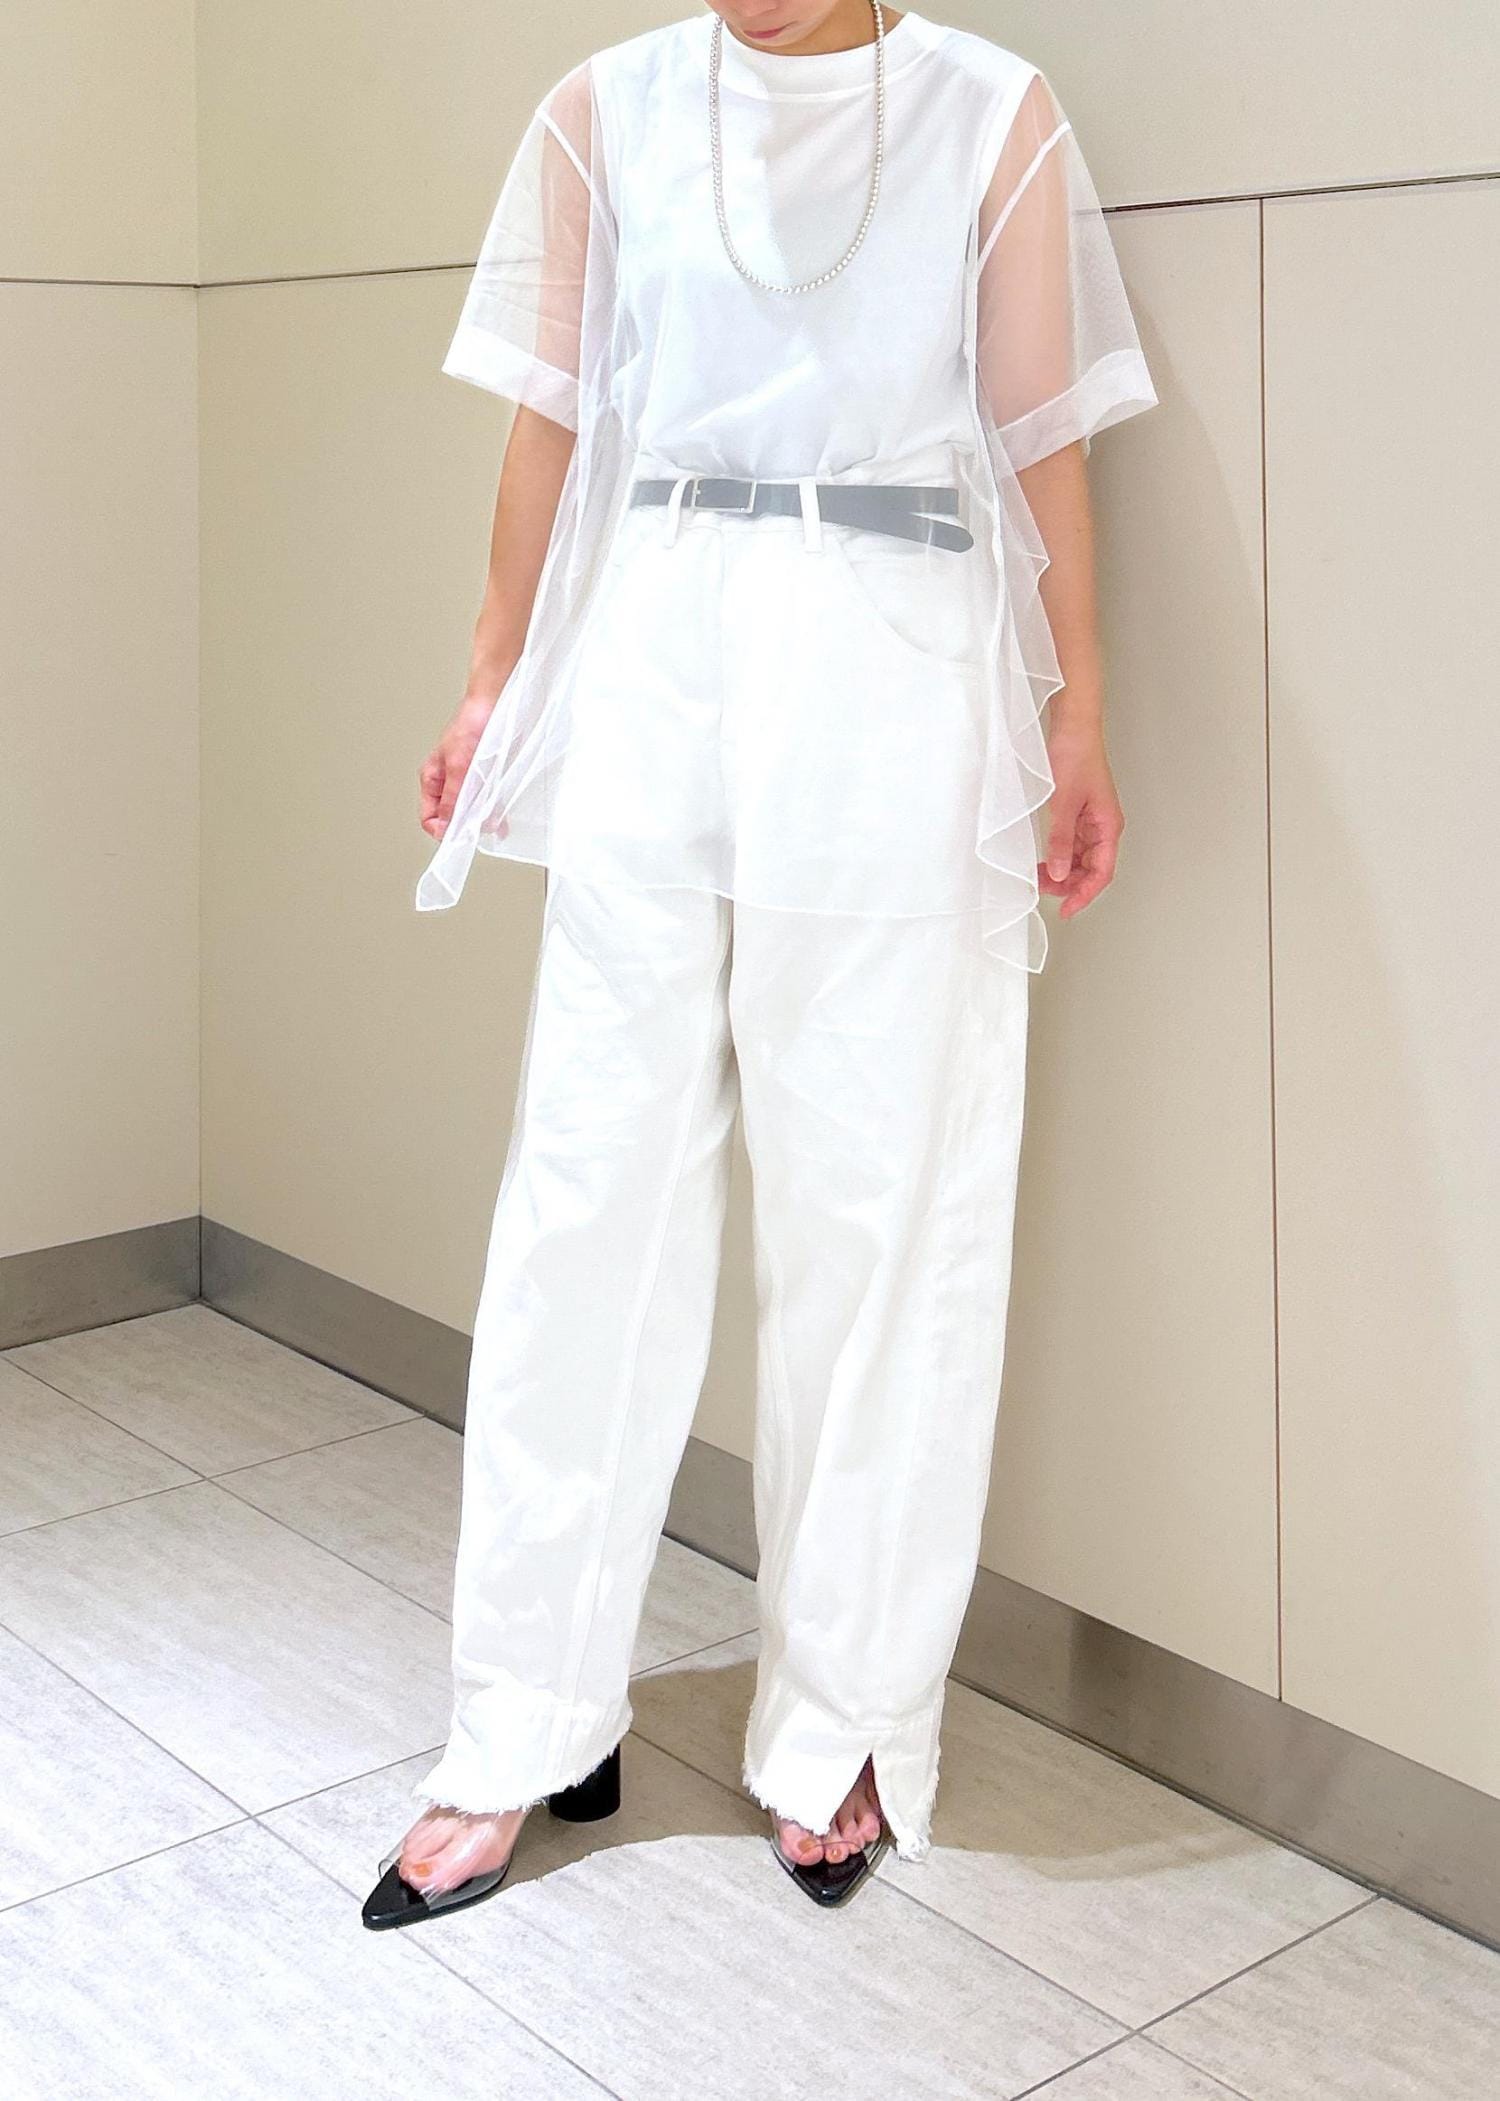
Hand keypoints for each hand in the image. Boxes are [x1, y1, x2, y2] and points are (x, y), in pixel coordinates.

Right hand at [419, 690, 506, 841]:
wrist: (495, 703)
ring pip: (470, 812)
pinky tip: (502, 816)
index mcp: (433, 779)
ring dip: (483, 820)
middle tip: (483, 829)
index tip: (461, 835)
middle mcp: (448, 782)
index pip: (430, 818)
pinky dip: (494, 811)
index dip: (444, 830)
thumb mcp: (458, 766)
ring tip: (496, 824)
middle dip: (467, 826)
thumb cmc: (471, 724)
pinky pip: (486, 802)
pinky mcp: (485, 777)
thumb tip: (448, 826)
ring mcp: (466, 781)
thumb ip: (453, 798)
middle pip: (452, 818)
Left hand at [1038, 718, 1123, 919]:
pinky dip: (1060, 856)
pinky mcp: (1079, 813)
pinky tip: (1044, 861)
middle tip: (1044, 893)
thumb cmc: (1075, 755)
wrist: (1073, 726)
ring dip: (1063, 872)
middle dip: (1071, 886)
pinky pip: (1073, 845)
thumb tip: (1060, 873)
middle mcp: (1103, 826)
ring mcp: (1092, 820)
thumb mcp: (1063, 803)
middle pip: (1092, 870)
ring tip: (1039, 878)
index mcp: (1108, 825)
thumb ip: (1061, 841)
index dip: (1085, 895)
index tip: (1067, 911)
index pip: (1101, 872)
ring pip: (1081, 859)